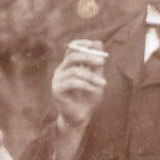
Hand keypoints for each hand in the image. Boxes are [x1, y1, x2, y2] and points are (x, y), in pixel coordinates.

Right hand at [51, 38, 107, 159]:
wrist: (81, 116)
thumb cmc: (88, 97)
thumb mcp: (95, 77)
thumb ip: (96, 63)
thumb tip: (98, 42)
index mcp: (68, 66)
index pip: (71, 48)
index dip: (81, 44)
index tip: (93, 44)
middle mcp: (60, 71)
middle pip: (72, 56)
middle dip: (88, 57)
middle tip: (102, 62)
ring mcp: (57, 80)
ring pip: (74, 71)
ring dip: (91, 76)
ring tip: (102, 83)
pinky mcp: (56, 90)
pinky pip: (72, 82)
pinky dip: (85, 85)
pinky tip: (93, 90)